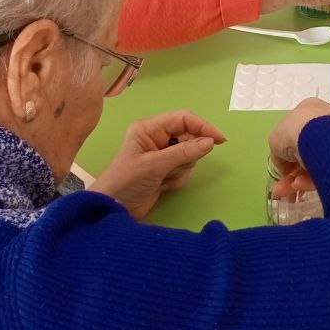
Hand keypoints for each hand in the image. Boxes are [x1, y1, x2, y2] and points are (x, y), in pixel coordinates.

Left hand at [90, 111, 225, 219]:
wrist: (111, 211)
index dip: (203, 126)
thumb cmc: (126, 182)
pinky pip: (184, 168)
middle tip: (174, 168)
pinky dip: (178, 178)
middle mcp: (157, 137)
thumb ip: (184, 153)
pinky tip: (163, 185)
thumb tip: (210, 142)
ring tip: (164, 179)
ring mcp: (162, 154)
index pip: (184, 119)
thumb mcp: (154, 166)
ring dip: (181, 168)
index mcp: (149, 128)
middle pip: (189, 137)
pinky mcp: (165, 169)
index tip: (219, 140)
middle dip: (187, 155)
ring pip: (189, 154)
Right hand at [268, 97, 329, 199]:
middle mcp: (325, 123)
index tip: (281, 169)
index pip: (296, 132)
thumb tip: (284, 166)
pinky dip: (311, 180)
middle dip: (291, 173)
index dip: (286, 154)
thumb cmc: (293, 131)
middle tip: (281, 189)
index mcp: (309, 109)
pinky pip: (325, 171)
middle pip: (305, 152)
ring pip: (314, 165)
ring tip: (289, 193)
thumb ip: (278, 153)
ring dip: (297, 181)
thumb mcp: (274, 140)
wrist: (319, 137)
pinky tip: (300, 186)